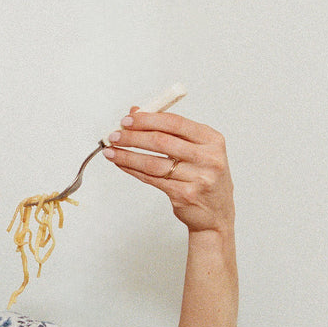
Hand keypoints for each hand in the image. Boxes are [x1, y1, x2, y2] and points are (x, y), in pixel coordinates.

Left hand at [103, 106, 233, 233]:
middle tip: (114, 135)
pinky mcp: (185, 195)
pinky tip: (122, 164)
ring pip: (153, 163)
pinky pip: (152, 179)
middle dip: (133, 137)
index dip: (148, 120)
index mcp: (212, 140)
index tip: (127, 120)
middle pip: (162, 141)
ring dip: (127, 155)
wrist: (216, 213)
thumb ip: (169, 130)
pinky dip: (133, 170)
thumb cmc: (204, 176)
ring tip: (111, 151)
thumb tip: (136, 113)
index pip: (175, 123)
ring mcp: (198, 178)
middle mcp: (208, 158)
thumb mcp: (196, 149)